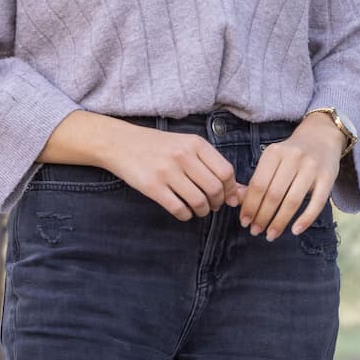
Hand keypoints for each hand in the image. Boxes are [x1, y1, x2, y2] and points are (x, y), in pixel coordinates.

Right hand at [102, 123, 243, 221]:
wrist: (121, 143)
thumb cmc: (159, 146)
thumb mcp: (186, 145)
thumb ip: (210, 163)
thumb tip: (238, 190)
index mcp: (195, 143)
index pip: (226, 171)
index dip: (230, 188)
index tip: (227, 195)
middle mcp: (183, 156)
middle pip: (215, 188)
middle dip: (217, 202)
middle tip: (213, 205)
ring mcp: (167, 171)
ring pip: (198, 201)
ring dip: (202, 211)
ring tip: (199, 209)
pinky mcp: (152, 187)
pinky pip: (178, 209)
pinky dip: (185, 215)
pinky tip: (184, 212)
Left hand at [238, 115, 344, 239]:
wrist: (322, 137)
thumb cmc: (291, 154)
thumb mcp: (272, 159)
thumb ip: (257, 180)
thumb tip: (237, 202)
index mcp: (275, 152)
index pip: (258, 184)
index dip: (249, 206)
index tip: (244, 222)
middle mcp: (293, 157)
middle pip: (274, 194)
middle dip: (262, 217)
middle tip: (255, 231)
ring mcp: (312, 167)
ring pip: (292, 201)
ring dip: (279, 222)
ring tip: (270, 234)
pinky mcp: (328, 177)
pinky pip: (317, 203)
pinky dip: (305, 219)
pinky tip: (295, 231)